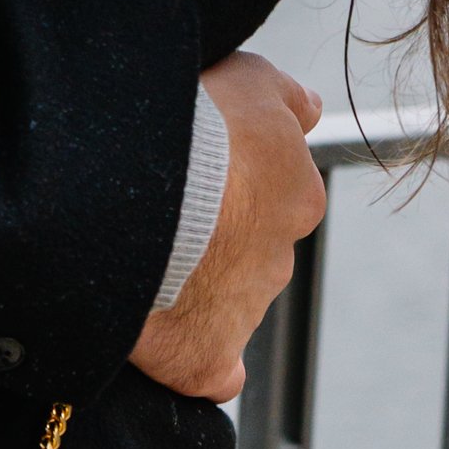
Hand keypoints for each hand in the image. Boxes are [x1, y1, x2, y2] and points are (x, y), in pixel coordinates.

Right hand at [129, 52, 325, 403]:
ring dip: (190, 283)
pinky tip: (162, 337)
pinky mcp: (203, 357)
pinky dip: (194, 358)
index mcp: (296, 195)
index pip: (273, 192)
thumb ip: (286, 97)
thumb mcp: (249, 78)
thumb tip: (311, 109)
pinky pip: (210, 369)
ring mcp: (244, 311)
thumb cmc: (194, 122)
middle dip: (212, 235)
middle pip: (248, 250)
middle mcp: (279, 257)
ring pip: (223, 302)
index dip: (228, 178)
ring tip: (136, 253)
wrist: (137, 185)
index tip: (190, 166)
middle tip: (158, 207)